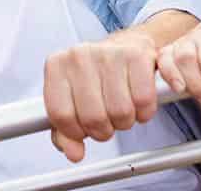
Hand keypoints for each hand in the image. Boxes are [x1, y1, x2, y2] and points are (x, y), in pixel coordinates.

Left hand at [43, 34, 158, 162]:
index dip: (75, 132)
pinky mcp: (136, 55)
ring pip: (120, 112)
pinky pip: (143, 101)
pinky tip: (137, 102)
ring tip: (122, 108)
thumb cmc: (96, 77)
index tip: (83, 130)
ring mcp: (108, 52)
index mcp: (57, 65)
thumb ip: (65, 133)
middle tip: (106, 120)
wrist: (125, 47)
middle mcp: (79, 55)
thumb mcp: (72, 103)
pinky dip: (144, 111)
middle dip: (103, 129)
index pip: (61, 115)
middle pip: (93, 117)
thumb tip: (73, 153)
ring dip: (125, 121)